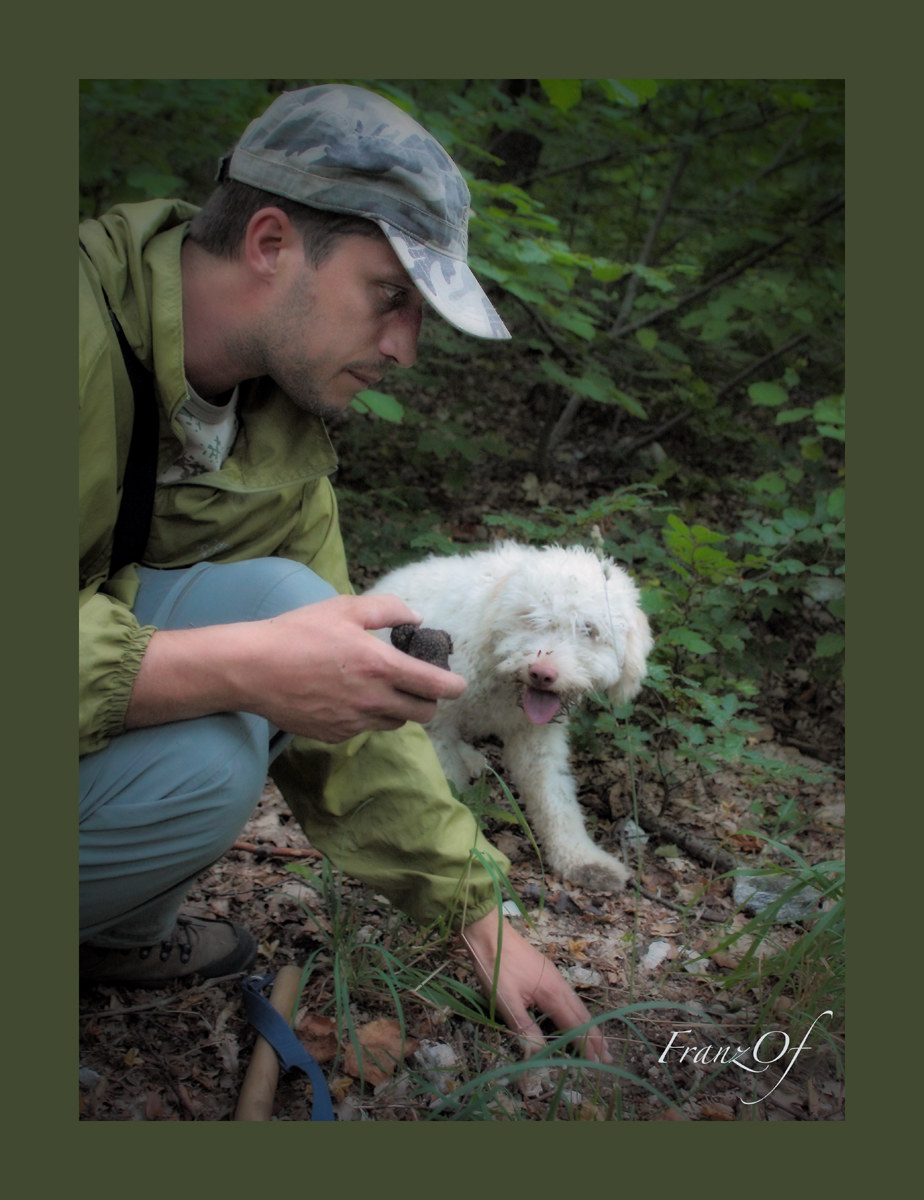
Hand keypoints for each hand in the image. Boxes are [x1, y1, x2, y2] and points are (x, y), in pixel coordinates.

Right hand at [125, 593, 466, 741]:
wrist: (252, 669)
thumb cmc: (298, 633)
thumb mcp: (344, 608)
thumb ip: (388, 609)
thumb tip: (416, 618)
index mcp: (381, 666)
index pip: (436, 687)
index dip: (454, 686)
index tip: (456, 683)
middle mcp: (373, 700)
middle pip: (424, 714)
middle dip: (429, 701)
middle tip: (419, 685)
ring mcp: (354, 722)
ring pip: (395, 723)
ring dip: (397, 708)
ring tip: (380, 687)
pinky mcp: (335, 735)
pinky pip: (365, 729)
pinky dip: (367, 716)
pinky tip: (348, 697)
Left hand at [460, 910, 610, 1062]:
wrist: (490, 931)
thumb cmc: (496, 966)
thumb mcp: (506, 1000)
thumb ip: (524, 1027)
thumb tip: (539, 1053)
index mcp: (552, 994)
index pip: (574, 1025)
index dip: (585, 1045)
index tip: (597, 1063)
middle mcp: (559, 985)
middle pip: (582, 1015)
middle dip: (594, 1037)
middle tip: (607, 1057)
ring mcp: (554, 976)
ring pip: (577, 1005)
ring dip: (588, 1025)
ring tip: (597, 1041)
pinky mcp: (547, 972)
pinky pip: (569, 996)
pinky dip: (577, 1012)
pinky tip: (573, 1014)